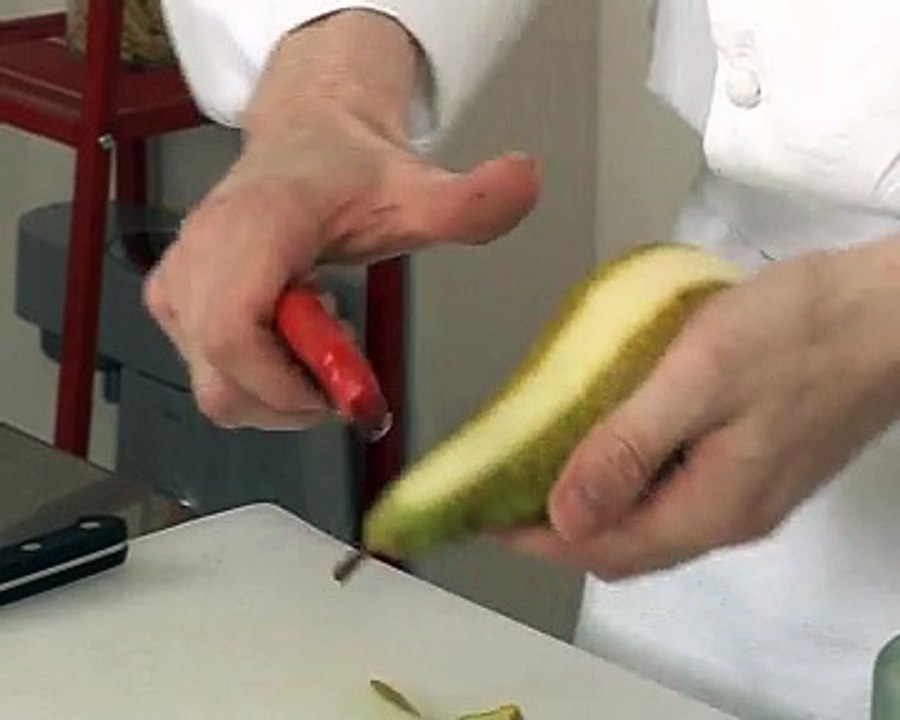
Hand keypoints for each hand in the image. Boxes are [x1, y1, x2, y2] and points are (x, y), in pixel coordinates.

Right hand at [143, 11, 539, 429]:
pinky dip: (254, 379)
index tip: (343, 389)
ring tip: (319, 340)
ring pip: (214, 388)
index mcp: (254, 227)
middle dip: (291, 399)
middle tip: (340, 369)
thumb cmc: (349, 170)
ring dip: (277, 391)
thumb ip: (471, 200)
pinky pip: (206, 374)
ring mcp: (178, 280)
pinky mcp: (173, 300)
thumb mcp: (419, 189)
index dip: (287, 385)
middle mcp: (200, 255)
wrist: (305, 141)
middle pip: (223, 381)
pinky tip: (290, 339)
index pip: (233, 334)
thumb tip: (528, 182)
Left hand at [502, 236, 899, 578]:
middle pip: (627, 543)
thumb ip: (626, 449)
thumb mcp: (696, 380)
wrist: (894, 310)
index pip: (605, 550)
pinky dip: (631, 473)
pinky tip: (611, 434)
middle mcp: (729, 515)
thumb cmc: (795, 332)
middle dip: (560, 524)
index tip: (485, 514)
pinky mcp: (759, 459)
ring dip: (594, 499)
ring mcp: (749, 490)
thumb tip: (562, 517)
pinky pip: (677, 485)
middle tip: (506, 484)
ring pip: (651, 516)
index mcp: (711, 508)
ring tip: (544, 459)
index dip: (538, 540)